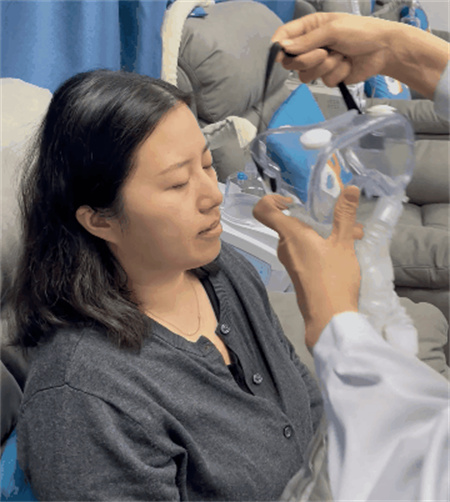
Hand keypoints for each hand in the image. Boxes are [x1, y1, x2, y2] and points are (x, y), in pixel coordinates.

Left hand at [253, 186, 362, 346]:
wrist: (329, 319)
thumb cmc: (334, 279)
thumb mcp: (344, 244)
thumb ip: (345, 215)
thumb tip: (349, 188)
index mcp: (290, 235)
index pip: (263, 210)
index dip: (272, 199)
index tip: (292, 201)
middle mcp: (285, 247)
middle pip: (290, 222)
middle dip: (317, 217)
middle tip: (343, 221)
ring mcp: (290, 261)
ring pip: (303, 237)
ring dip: (326, 232)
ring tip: (355, 236)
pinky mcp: (298, 273)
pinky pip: (306, 251)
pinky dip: (323, 246)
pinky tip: (347, 252)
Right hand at [272, 12, 394, 86]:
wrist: (383, 50)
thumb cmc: (361, 32)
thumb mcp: (332, 30)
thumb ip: (307, 41)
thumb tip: (283, 48)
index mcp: (309, 28)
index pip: (284, 36)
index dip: (278, 46)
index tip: (280, 55)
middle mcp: (311, 46)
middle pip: (291, 61)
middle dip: (307, 60)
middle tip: (324, 52)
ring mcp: (319, 63)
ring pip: (306, 75)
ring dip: (325, 67)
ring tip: (340, 56)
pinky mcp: (329, 76)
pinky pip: (323, 81)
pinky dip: (337, 73)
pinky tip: (348, 64)